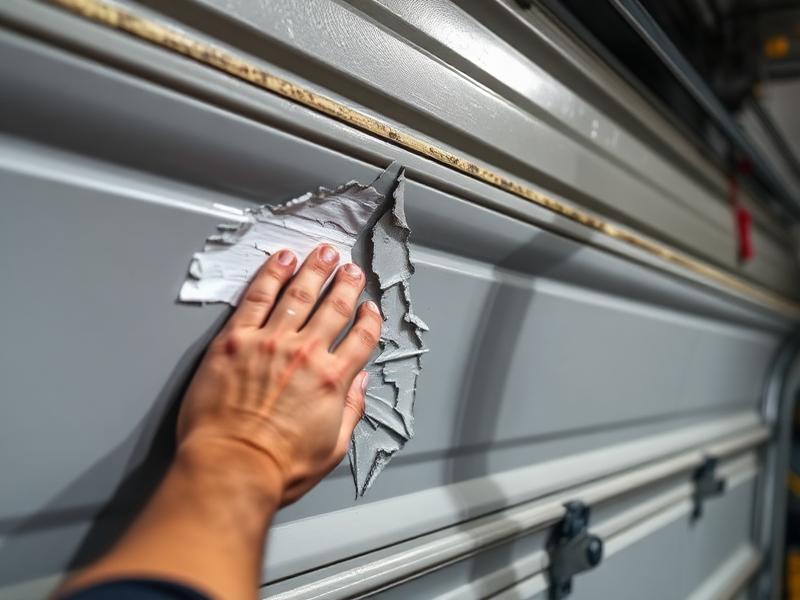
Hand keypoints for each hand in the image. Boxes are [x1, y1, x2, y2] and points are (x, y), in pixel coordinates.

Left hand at [177, 244, 380, 504]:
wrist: (232, 468)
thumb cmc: (278, 467)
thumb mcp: (332, 448)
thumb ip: (351, 410)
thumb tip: (360, 385)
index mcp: (333, 381)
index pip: (362, 338)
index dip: (370, 319)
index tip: (370, 309)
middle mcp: (306, 355)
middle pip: (334, 308)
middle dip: (346, 284)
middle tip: (351, 270)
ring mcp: (270, 343)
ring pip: (299, 294)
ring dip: (315, 270)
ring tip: (325, 253)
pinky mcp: (235, 340)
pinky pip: (257, 297)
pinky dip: (272, 275)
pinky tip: (282, 260)